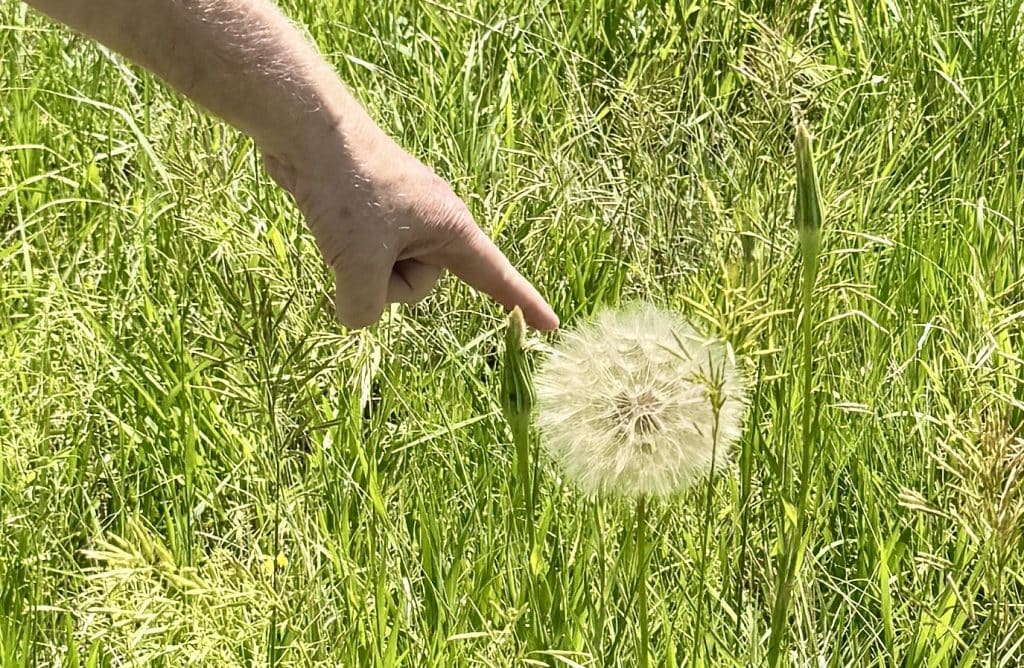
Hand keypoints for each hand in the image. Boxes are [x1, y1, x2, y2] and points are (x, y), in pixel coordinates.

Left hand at [263, 119, 558, 331]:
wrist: (309, 131)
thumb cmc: (348, 192)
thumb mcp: (358, 263)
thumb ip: (364, 307)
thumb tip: (356, 313)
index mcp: (452, 229)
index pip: (496, 277)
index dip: (524, 304)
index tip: (551, 326)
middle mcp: (434, 223)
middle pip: (418, 285)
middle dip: (386, 282)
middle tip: (359, 246)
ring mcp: (403, 217)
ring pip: (386, 273)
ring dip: (359, 266)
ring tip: (341, 228)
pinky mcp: (373, 213)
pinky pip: (366, 255)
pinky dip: (347, 251)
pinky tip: (331, 221)